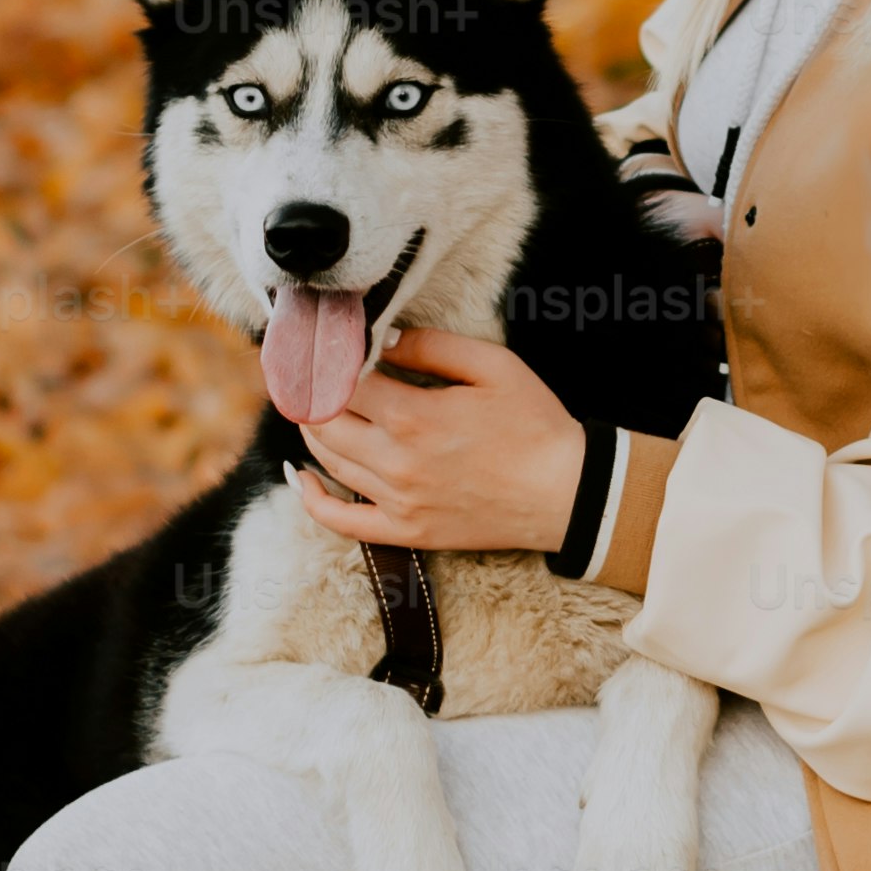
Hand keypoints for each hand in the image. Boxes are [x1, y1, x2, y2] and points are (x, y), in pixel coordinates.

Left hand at [295, 324, 587, 555]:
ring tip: (314, 408)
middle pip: (323, 422)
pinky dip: (313, 500)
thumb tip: (383, 340)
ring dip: (313, 432)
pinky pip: (341, 522)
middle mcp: (396, 462)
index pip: (342, 382)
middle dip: (309, 393)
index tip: (328, 346)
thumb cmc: (535, 425)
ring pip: (328, 462)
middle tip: (308, 373)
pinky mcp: (407, 531)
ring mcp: (398, 501)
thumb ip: (432, 347)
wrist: (568, 493)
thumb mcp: (493, 366)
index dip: (328, 360)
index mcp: (414, 416)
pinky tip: (302, 478)